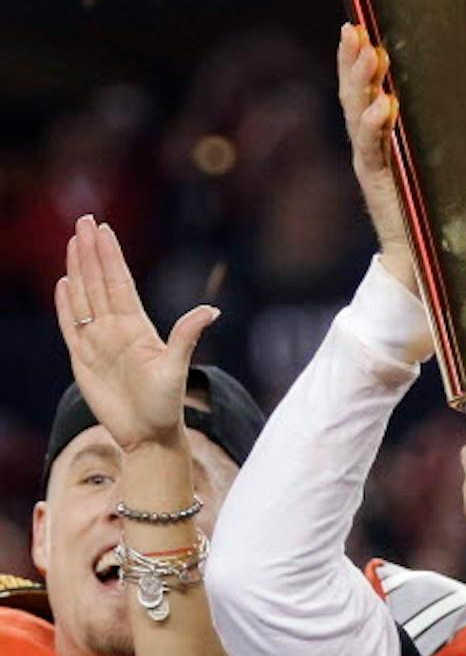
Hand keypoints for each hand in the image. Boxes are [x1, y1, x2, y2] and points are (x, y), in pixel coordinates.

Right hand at [55, 215, 217, 452]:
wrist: (147, 434)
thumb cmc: (165, 404)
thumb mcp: (177, 368)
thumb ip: (187, 336)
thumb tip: (211, 309)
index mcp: (137, 327)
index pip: (119, 282)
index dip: (110, 256)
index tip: (103, 229)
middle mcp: (116, 328)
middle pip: (99, 281)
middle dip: (91, 251)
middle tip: (83, 220)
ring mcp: (97, 341)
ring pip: (83, 296)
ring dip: (77, 269)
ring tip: (72, 241)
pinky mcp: (81, 358)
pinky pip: (70, 325)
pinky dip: (65, 305)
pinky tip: (63, 283)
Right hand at [337, 23, 418, 291]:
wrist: (426, 265)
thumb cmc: (438, 214)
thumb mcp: (443, 168)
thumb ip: (448, 141)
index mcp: (384, 141)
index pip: (366, 93)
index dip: (359, 62)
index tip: (360, 26)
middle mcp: (373, 150)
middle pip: (355, 97)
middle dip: (353, 62)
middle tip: (355, 29)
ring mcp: (373, 167)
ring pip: (357, 117)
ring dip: (360, 83)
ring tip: (367, 53)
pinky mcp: (380, 187)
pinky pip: (374, 153)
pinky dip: (376, 128)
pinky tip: (383, 106)